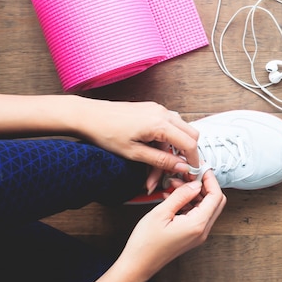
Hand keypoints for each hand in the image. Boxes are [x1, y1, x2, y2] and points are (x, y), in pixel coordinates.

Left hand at [77, 98, 199, 170]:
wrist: (87, 116)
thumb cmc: (105, 132)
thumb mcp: (134, 153)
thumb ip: (161, 160)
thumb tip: (181, 166)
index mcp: (160, 124)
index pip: (189, 143)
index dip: (193, 160)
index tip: (191, 172)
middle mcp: (162, 113)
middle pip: (191, 134)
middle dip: (187, 154)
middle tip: (178, 170)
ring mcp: (157, 109)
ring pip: (180, 130)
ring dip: (174, 149)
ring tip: (158, 166)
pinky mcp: (151, 109)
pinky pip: (169, 124)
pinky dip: (167, 140)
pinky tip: (154, 152)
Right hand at [120, 171, 225, 277]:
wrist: (137, 266)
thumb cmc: (145, 243)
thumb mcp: (161, 213)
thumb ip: (181, 196)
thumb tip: (195, 183)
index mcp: (197, 224)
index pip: (216, 196)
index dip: (210, 179)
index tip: (200, 169)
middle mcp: (202, 231)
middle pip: (215, 201)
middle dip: (204, 185)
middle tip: (188, 176)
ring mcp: (198, 234)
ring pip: (206, 207)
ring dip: (194, 194)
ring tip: (175, 186)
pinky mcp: (191, 235)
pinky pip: (197, 214)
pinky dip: (189, 203)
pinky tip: (172, 197)